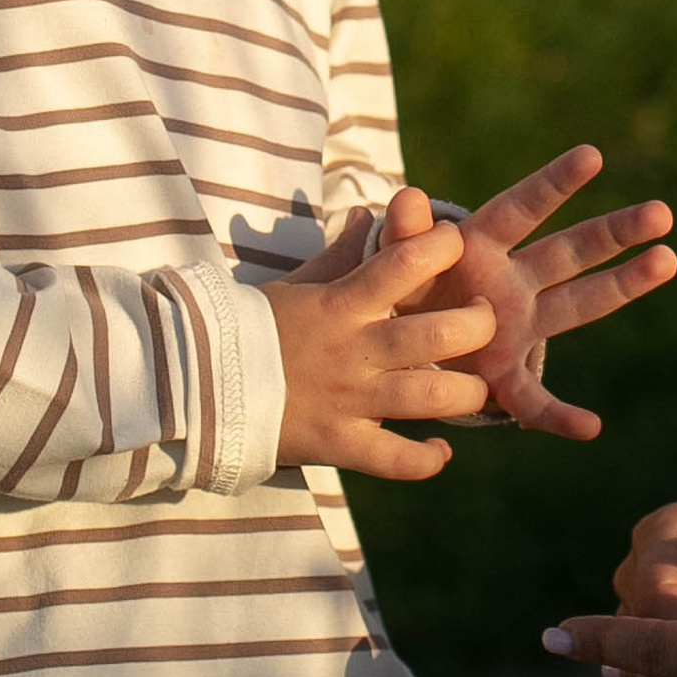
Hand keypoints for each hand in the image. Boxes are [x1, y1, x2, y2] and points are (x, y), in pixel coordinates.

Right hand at [262, 214, 494, 480]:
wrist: (194, 386)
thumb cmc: (249, 329)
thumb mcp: (297, 284)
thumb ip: (340, 254)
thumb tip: (368, 214)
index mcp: (343, 303)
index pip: (406, 262)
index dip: (443, 247)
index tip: (456, 243)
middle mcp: (354, 350)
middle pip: (440, 334)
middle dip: (477, 324)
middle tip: (483, 320)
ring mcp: (349, 400)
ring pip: (432, 398)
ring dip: (467, 393)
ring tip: (476, 387)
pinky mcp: (338, 445)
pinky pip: (395, 461)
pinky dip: (426, 460)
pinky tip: (440, 451)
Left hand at [372, 144, 676, 441]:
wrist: (386, 344)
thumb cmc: (393, 289)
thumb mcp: (389, 262)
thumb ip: (400, 235)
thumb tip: (406, 196)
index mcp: (480, 246)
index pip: (522, 208)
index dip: (554, 182)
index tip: (592, 154)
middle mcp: (512, 281)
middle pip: (571, 251)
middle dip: (615, 231)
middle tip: (662, 213)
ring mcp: (518, 327)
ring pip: (579, 304)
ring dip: (623, 286)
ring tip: (669, 261)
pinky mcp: (504, 376)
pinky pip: (535, 400)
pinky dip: (560, 416)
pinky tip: (589, 428)